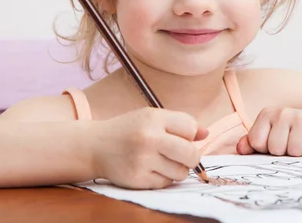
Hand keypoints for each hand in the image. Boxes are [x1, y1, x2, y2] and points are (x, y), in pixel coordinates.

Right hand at [91, 107, 207, 189]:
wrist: (95, 146)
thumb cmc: (129, 130)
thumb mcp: (152, 117)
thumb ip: (180, 123)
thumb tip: (206, 134)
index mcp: (154, 118)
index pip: (191, 128)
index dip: (190, 134)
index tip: (181, 136)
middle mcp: (148, 138)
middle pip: (191, 154)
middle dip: (192, 157)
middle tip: (182, 155)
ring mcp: (142, 160)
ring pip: (181, 172)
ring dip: (177, 169)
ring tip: (163, 161)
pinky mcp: (137, 179)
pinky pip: (165, 183)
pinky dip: (163, 178)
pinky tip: (151, 169)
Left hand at [236, 107, 301, 155]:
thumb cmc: (289, 132)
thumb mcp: (268, 134)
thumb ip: (251, 142)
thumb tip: (240, 149)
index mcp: (267, 114)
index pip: (257, 142)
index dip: (265, 150)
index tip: (273, 143)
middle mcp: (283, 113)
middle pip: (276, 149)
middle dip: (283, 152)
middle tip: (289, 144)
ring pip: (294, 151)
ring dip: (299, 153)